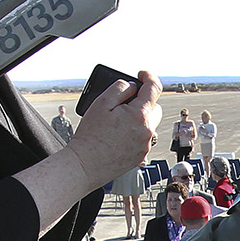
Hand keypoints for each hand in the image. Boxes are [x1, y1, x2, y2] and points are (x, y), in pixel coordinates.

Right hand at [64, 70, 161, 186]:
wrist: (85, 165)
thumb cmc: (90, 136)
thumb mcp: (102, 103)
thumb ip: (120, 88)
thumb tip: (132, 86)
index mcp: (140, 115)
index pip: (154, 88)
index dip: (148, 77)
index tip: (142, 74)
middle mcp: (148, 131)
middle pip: (154, 107)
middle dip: (143, 101)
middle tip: (124, 103)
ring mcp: (146, 145)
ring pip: (149, 124)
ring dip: (139, 118)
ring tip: (119, 121)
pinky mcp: (141, 156)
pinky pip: (144, 138)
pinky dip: (135, 132)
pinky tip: (119, 135)